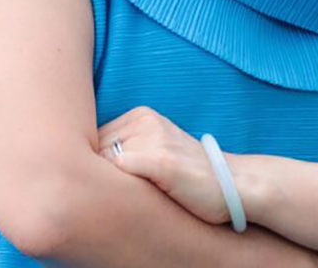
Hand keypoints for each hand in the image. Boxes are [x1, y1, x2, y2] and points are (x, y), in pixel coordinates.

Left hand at [97, 106, 230, 225]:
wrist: (233, 186)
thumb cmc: (190, 177)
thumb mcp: (156, 151)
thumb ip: (124, 150)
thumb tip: (83, 165)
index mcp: (141, 115)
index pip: (93, 140)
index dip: (90, 166)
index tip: (95, 182)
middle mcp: (145, 121)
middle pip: (93, 150)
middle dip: (92, 174)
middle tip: (104, 195)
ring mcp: (153, 139)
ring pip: (102, 164)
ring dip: (102, 185)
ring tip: (120, 200)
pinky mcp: (160, 161)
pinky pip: (119, 170)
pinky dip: (114, 189)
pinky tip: (124, 202)